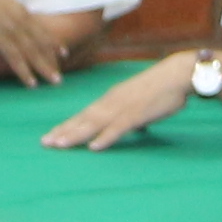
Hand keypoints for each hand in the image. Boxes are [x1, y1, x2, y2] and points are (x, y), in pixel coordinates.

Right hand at [0, 0, 65, 88]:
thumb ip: (3, 11)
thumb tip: (1, 20)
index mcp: (19, 10)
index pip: (41, 29)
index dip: (53, 42)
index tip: (63, 52)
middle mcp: (20, 20)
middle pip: (41, 43)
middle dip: (53, 60)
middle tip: (60, 75)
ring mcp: (11, 29)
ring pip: (33, 52)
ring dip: (45, 68)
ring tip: (55, 82)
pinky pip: (16, 58)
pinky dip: (25, 72)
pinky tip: (32, 83)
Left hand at [42, 59, 194, 150]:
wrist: (177, 74)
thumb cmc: (162, 88)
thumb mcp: (141, 101)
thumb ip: (134, 114)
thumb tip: (135, 128)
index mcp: (111, 99)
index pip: (84, 114)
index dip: (67, 125)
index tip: (52, 135)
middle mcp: (111, 102)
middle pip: (83, 120)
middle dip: (63, 131)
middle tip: (45, 143)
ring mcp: (122, 108)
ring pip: (94, 124)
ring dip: (76, 135)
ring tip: (60, 145)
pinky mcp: (136, 114)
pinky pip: (117, 129)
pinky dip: (105, 138)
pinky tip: (93, 147)